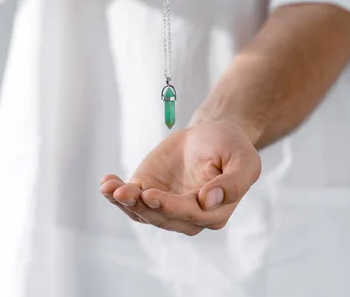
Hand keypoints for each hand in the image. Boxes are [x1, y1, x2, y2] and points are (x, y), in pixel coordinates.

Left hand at [100, 120, 261, 235]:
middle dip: (142, 206)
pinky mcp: (149, 192)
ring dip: (125, 202)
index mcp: (214, 212)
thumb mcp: (243, 160)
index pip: (189, 214)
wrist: (211, 132)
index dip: (169, 207)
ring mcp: (166, 205)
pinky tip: (106, 183)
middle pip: (161, 217)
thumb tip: (209, 201)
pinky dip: (116, 193)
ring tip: (111, 188)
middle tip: (125, 192)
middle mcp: (188, 215)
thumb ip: (233, 183)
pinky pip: (130, 199)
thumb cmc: (231, 146)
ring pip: (142, 212)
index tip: (151, 195)